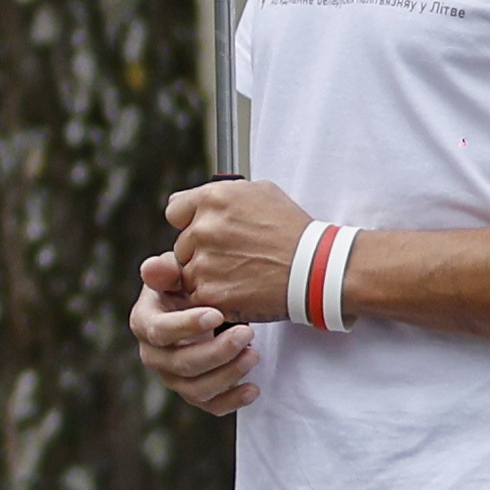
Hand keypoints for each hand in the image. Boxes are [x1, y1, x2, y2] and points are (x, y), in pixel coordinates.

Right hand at [129, 273, 260, 416]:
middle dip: (216, 352)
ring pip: (196, 389)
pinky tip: (253, 389)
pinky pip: (210, 405)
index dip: (187, 326)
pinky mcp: (194, 391)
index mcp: (145, 322)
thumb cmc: (188, 282)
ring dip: (228, 375)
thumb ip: (165, 269)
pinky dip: (232, 401)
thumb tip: (152, 269)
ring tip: (254, 355)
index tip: (217, 315)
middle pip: (181, 364)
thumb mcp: (177, 270)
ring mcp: (173, 377)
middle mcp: (154, 355)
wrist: (202, 301)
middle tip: (247, 333)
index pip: (160, 331)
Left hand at [154, 180, 308, 323]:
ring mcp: (203, 262)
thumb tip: (191, 198)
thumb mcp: (261, 192)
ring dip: (205, 276)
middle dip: (200, 252)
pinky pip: (196, 296)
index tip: (206, 232)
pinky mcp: (209, 293)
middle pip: (181, 245)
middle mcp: (203, 228)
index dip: (190, 222)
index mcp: (213, 199)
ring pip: (187, 273)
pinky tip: (238, 289)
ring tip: (239, 274)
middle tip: (233, 256)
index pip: (175, 211)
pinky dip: (213, 297)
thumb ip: (222, 193)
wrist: (315, 268)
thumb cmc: (292, 231)